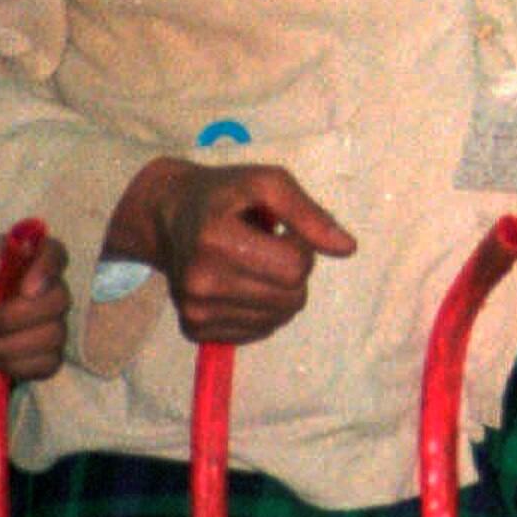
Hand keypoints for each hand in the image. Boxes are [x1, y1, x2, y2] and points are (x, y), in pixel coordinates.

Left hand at [0, 232, 72, 390]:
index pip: (52, 251)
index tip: (28, 289)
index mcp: (11, 262)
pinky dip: (17, 367)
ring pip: (55, 334)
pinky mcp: (35, 356)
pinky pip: (49, 363)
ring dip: (11, 346)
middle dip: (16, 318)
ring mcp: (37, 324)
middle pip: (59, 298)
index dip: (49, 267)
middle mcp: (32, 290)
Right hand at [111, 158, 356, 346]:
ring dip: (281, 292)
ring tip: (254, 263)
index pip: (295, 267)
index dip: (302, 248)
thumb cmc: (226, 195)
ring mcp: (194, 309)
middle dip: (294, 272)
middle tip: (270, 248)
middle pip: (290, 297)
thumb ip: (310, 214)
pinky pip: (258, 332)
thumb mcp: (269, 183)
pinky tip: (243, 284)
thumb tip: (347, 248)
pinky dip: (263, 311)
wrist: (168, 215)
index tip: (285, 232)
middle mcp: (199, 281)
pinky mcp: (193, 330)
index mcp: (215, 239)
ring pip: (278, 318)